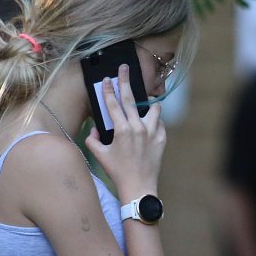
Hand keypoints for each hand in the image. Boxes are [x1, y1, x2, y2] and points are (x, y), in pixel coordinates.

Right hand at [84, 64, 165, 195]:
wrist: (138, 187)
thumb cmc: (118, 172)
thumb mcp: (100, 155)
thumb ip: (93, 140)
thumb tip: (95, 130)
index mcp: (122, 130)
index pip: (113, 104)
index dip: (109, 89)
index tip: (108, 78)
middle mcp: (138, 128)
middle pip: (132, 99)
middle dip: (126, 81)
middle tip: (125, 68)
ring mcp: (153, 133)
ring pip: (153, 109)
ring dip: (148, 103)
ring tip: (145, 102)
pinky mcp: (162, 139)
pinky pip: (160, 124)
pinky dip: (155, 122)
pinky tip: (149, 124)